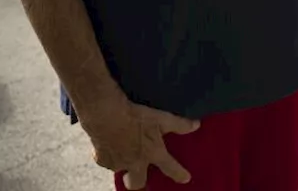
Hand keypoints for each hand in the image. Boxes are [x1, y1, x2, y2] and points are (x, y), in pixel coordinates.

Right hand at [81, 97, 199, 188]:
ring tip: (124, 150)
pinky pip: (106, 162)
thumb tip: (196, 125)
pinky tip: (110, 142)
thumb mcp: (162, 118)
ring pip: (121, 171)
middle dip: (138, 183)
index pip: (170, 168)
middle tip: (140, 175)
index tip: (185, 179)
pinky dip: (109, 155)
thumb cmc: (136, 115)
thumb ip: (180, 124)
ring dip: (124, 165)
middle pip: (136, 184)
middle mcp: (135, 163)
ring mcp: (117, 163)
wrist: (106, 114)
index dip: (179, 174)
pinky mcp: (101, 160)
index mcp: (152, 153)